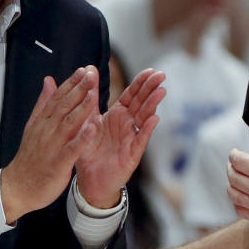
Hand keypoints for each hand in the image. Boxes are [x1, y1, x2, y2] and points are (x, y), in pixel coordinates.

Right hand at [2, 66, 101, 222]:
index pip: (58, 97)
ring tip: (94, 93)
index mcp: (42, 122)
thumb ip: (43, 103)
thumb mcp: (33, 126)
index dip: (71, 83)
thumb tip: (49, 80)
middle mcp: (46, 130)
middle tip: (91, 74)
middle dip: (78, 89)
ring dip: (82, 107)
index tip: (84, 70)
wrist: (17, 187)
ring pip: (68, 123)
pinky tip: (93, 127)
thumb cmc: (29, 158)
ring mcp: (52, 146)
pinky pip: (72, 148)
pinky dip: (83, 137)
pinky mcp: (58, 163)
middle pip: (64, 106)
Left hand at [76, 69, 165, 207]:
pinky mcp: (132, 153)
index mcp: (117, 115)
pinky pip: (140, 139)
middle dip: (151, 89)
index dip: (141, 83)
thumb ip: (91, 96)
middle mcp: (127, 124)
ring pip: (144, 118)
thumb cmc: (89, 149)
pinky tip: (153, 118)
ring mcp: (131, 138)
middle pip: (141, 103)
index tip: (151, 70)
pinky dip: (147, 129)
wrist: (89, 179)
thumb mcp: (87, 119)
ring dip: (152, 105)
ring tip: (160, 91)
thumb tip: (89, 69)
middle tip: (161, 75)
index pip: (132, 95)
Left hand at [227, 123, 248, 229]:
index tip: (235, 153)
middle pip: (233, 176)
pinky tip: (241, 197)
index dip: (234, 154)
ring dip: (231, 184)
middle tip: (233, 164)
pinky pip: (240, 211)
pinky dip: (237, 203)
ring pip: (233, 194)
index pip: (238, 161)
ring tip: (235, 179)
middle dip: (231, 167)